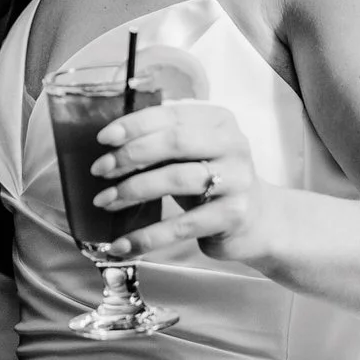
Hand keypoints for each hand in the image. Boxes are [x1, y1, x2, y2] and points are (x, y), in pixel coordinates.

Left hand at [92, 100, 268, 265]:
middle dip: (131, 155)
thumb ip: (162, 143)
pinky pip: (182, 226)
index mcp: (219, 121)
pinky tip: (123, 243)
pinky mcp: (233, 216)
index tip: (103, 139)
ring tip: (105, 201)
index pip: (171, 115)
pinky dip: (148, 236)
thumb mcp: (193, 155)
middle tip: (100, 170)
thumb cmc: (213, 181)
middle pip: (175, 142)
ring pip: (177, 179)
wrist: (258, 221)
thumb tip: (110, 145)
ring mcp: (236, 181)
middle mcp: (232, 145)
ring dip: (133, 190)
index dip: (134, 125)